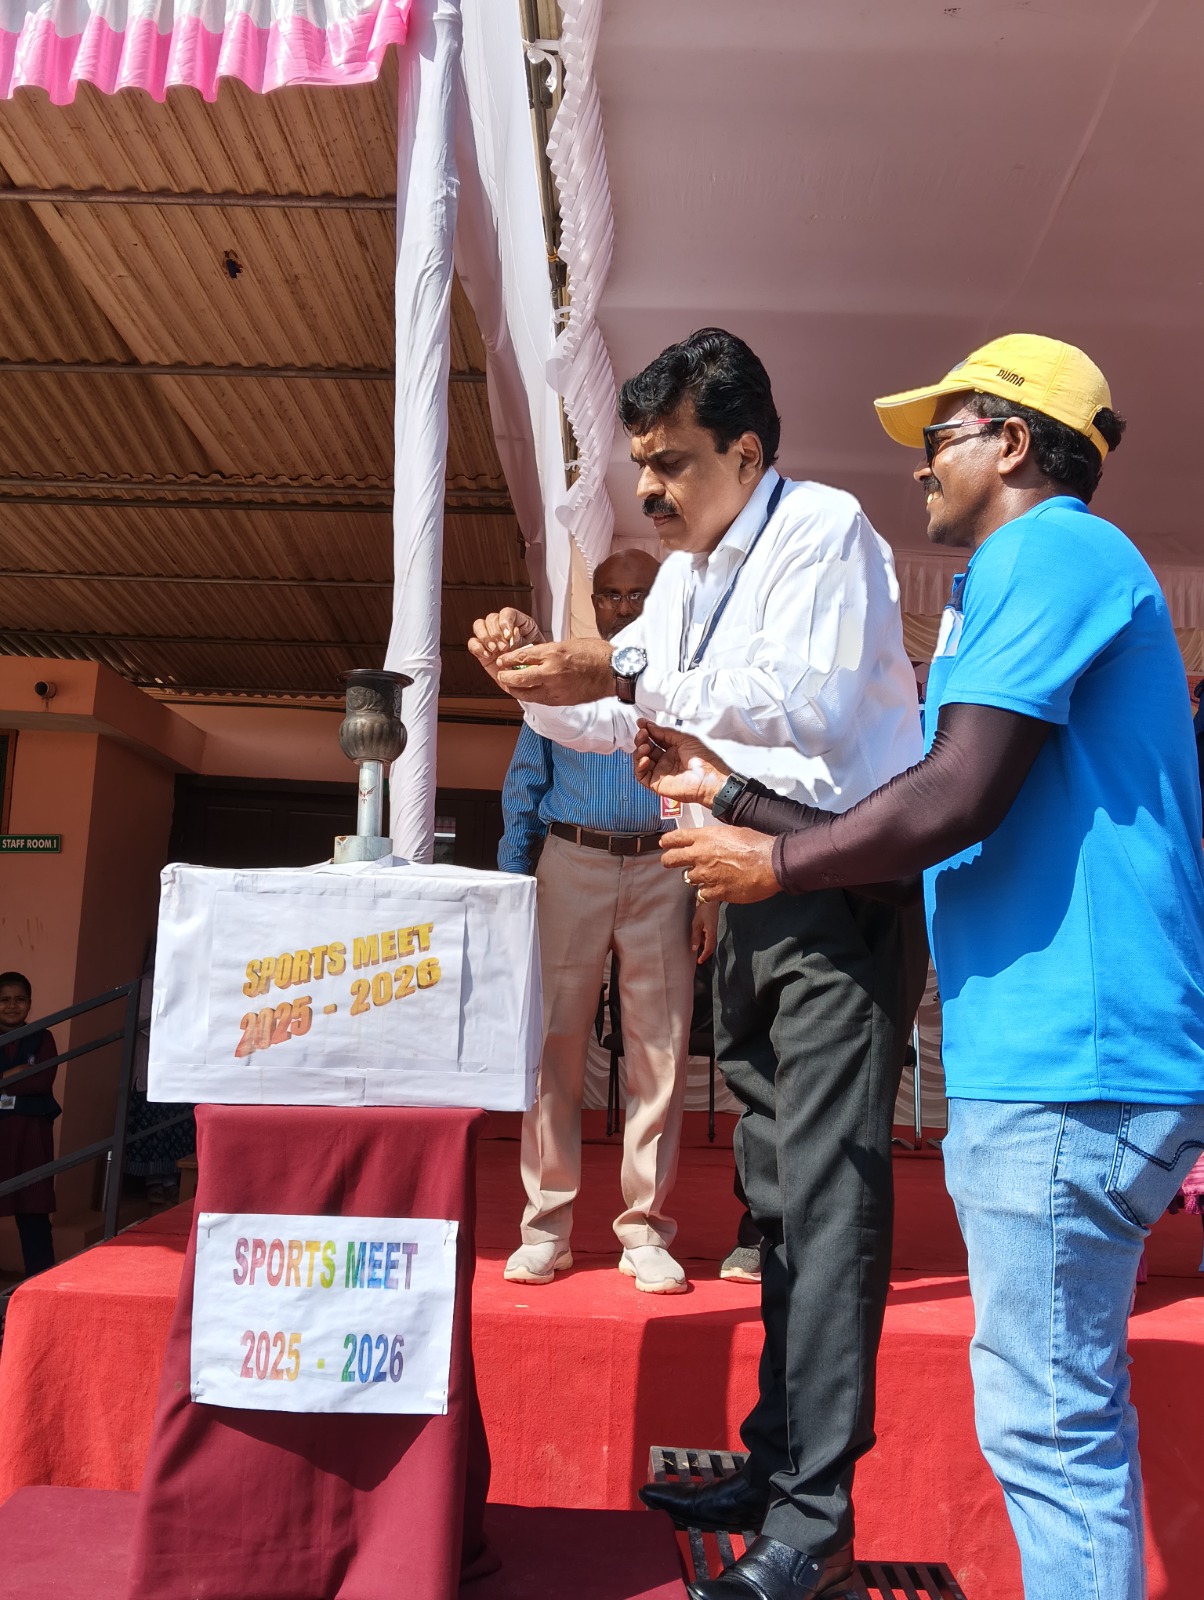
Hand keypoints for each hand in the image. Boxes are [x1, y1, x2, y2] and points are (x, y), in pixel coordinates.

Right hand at [468, 609, 544, 689]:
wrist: (529, 678)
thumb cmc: (535, 663)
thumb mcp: (538, 650)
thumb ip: (528, 641)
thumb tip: (514, 633)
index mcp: (518, 623)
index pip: (507, 612)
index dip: (505, 621)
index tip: (509, 635)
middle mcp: (502, 628)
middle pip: (491, 618)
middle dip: (496, 633)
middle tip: (504, 647)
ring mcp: (490, 638)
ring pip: (479, 625)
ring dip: (486, 638)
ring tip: (495, 650)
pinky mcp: (481, 649)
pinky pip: (472, 642)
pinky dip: (477, 647)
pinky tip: (487, 655)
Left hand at [494, 638, 614, 704]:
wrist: (613, 671)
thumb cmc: (594, 653)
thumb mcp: (568, 644)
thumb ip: (549, 651)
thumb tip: (533, 656)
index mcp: (553, 653)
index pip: (522, 657)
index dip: (508, 659)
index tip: (502, 660)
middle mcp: (552, 672)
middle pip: (518, 678)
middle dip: (506, 677)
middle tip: (501, 675)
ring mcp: (556, 688)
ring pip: (526, 693)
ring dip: (515, 690)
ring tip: (510, 686)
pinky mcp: (561, 700)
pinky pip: (540, 700)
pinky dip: (531, 696)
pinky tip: (527, 693)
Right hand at [634, 721, 730, 807]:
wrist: (709, 778)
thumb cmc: (704, 760)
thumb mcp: (684, 738)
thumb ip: (665, 732)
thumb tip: (649, 725)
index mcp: (674, 749)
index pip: (655, 738)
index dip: (648, 731)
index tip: (641, 723)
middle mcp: (666, 760)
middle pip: (646, 748)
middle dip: (642, 739)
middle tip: (642, 733)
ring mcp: (661, 772)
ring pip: (641, 761)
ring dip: (639, 751)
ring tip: (645, 746)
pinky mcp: (657, 783)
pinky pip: (642, 775)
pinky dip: (639, 766)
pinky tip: (645, 759)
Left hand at [660, 826, 778, 904]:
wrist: (772, 864)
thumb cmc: (757, 844)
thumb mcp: (732, 831)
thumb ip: (714, 838)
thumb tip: (709, 841)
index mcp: (705, 837)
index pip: (675, 838)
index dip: (667, 841)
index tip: (664, 844)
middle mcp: (700, 855)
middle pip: (671, 859)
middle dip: (668, 860)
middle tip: (669, 862)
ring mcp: (706, 875)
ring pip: (687, 878)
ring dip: (694, 877)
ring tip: (705, 875)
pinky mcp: (716, 892)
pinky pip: (702, 894)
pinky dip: (707, 892)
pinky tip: (715, 889)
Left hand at [690, 895, 719, 962]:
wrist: (711, 900)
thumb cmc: (703, 910)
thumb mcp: (696, 923)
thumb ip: (695, 936)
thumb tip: (694, 948)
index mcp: (711, 934)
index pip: (709, 949)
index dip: (704, 956)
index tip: (699, 962)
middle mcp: (714, 933)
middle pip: (711, 947)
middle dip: (705, 953)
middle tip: (698, 958)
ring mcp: (714, 929)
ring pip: (710, 942)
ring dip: (704, 946)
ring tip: (696, 947)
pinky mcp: (713, 926)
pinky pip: (709, 936)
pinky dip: (704, 940)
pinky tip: (698, 937)